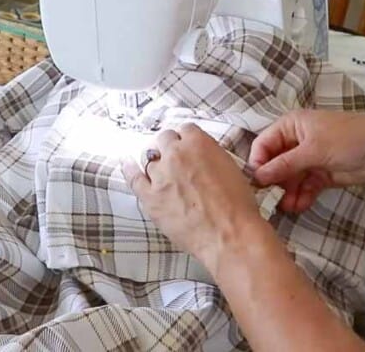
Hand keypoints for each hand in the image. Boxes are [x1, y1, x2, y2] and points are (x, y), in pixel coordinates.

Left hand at [122, 123, 270, 268]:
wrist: (228, 234)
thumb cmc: (236, 206)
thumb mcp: (230, 168)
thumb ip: (211, 156)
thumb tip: (201, 158)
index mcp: (198, 143)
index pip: (186, 130)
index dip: (187, 139)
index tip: (188, 146)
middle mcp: (176, 154)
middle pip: (165, 140)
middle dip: (171, 147)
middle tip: (177, 159)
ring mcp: (160, 175)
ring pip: (150, 159)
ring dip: (157, 163)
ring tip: (161, 170)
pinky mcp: (150, 198)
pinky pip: (134, 178)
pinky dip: (130, 170)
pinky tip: (128, 165)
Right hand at [249, 110, 364, 212]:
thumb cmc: (347, 139)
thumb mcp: (313, 150)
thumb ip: (284, 164)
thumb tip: (257, 177)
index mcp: (291, 126)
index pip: (264, 144)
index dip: (258, 162)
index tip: (257, 183)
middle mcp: (296, 141)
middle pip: (275, 164)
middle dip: (274, 182)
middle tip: (272, 199)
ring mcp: (309, 159)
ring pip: (289, 179)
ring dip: (287, 193)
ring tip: (288, 207)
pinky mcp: (320, 175)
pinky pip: (304, 187)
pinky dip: (301, 197)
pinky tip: (299, 206)